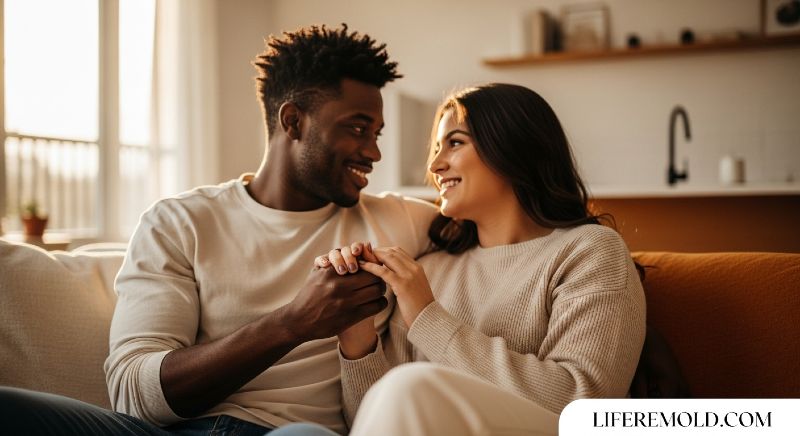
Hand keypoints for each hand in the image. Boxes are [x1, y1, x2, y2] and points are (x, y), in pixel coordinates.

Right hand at [315, 242, 380, 357]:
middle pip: (374, 276)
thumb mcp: (317, 273)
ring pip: (378, 290)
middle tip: (378, 280)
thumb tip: (351, 250)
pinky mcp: (352, 316)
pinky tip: (376, 303)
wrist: (299, 321)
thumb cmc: (309, 294)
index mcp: (332, 272)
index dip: (371, 266)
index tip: (371, 269)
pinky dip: (380, 303)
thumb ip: (332, 260)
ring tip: (376, 292)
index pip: (363, 263)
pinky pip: (376, 306)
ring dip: (380, 291)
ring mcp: (347, 302)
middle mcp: (340, 285)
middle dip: (378, 277)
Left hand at [359, 247, 434, 327]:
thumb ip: (405, 279)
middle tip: (362, 254)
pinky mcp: (402, 284)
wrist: (428, 319)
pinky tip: (362, 266)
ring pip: (388, 257)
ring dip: (372, 256)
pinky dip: (371, 267)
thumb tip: (392, 277)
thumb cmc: (419, 308)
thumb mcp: (414, 288)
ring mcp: (409, 275)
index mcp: (417, 267)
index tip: (371, 256)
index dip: (383, 251)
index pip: (398, 251)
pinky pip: (383, 271)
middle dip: (376, 251)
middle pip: (392, 251)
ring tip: (360, 258)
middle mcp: (414, 268)